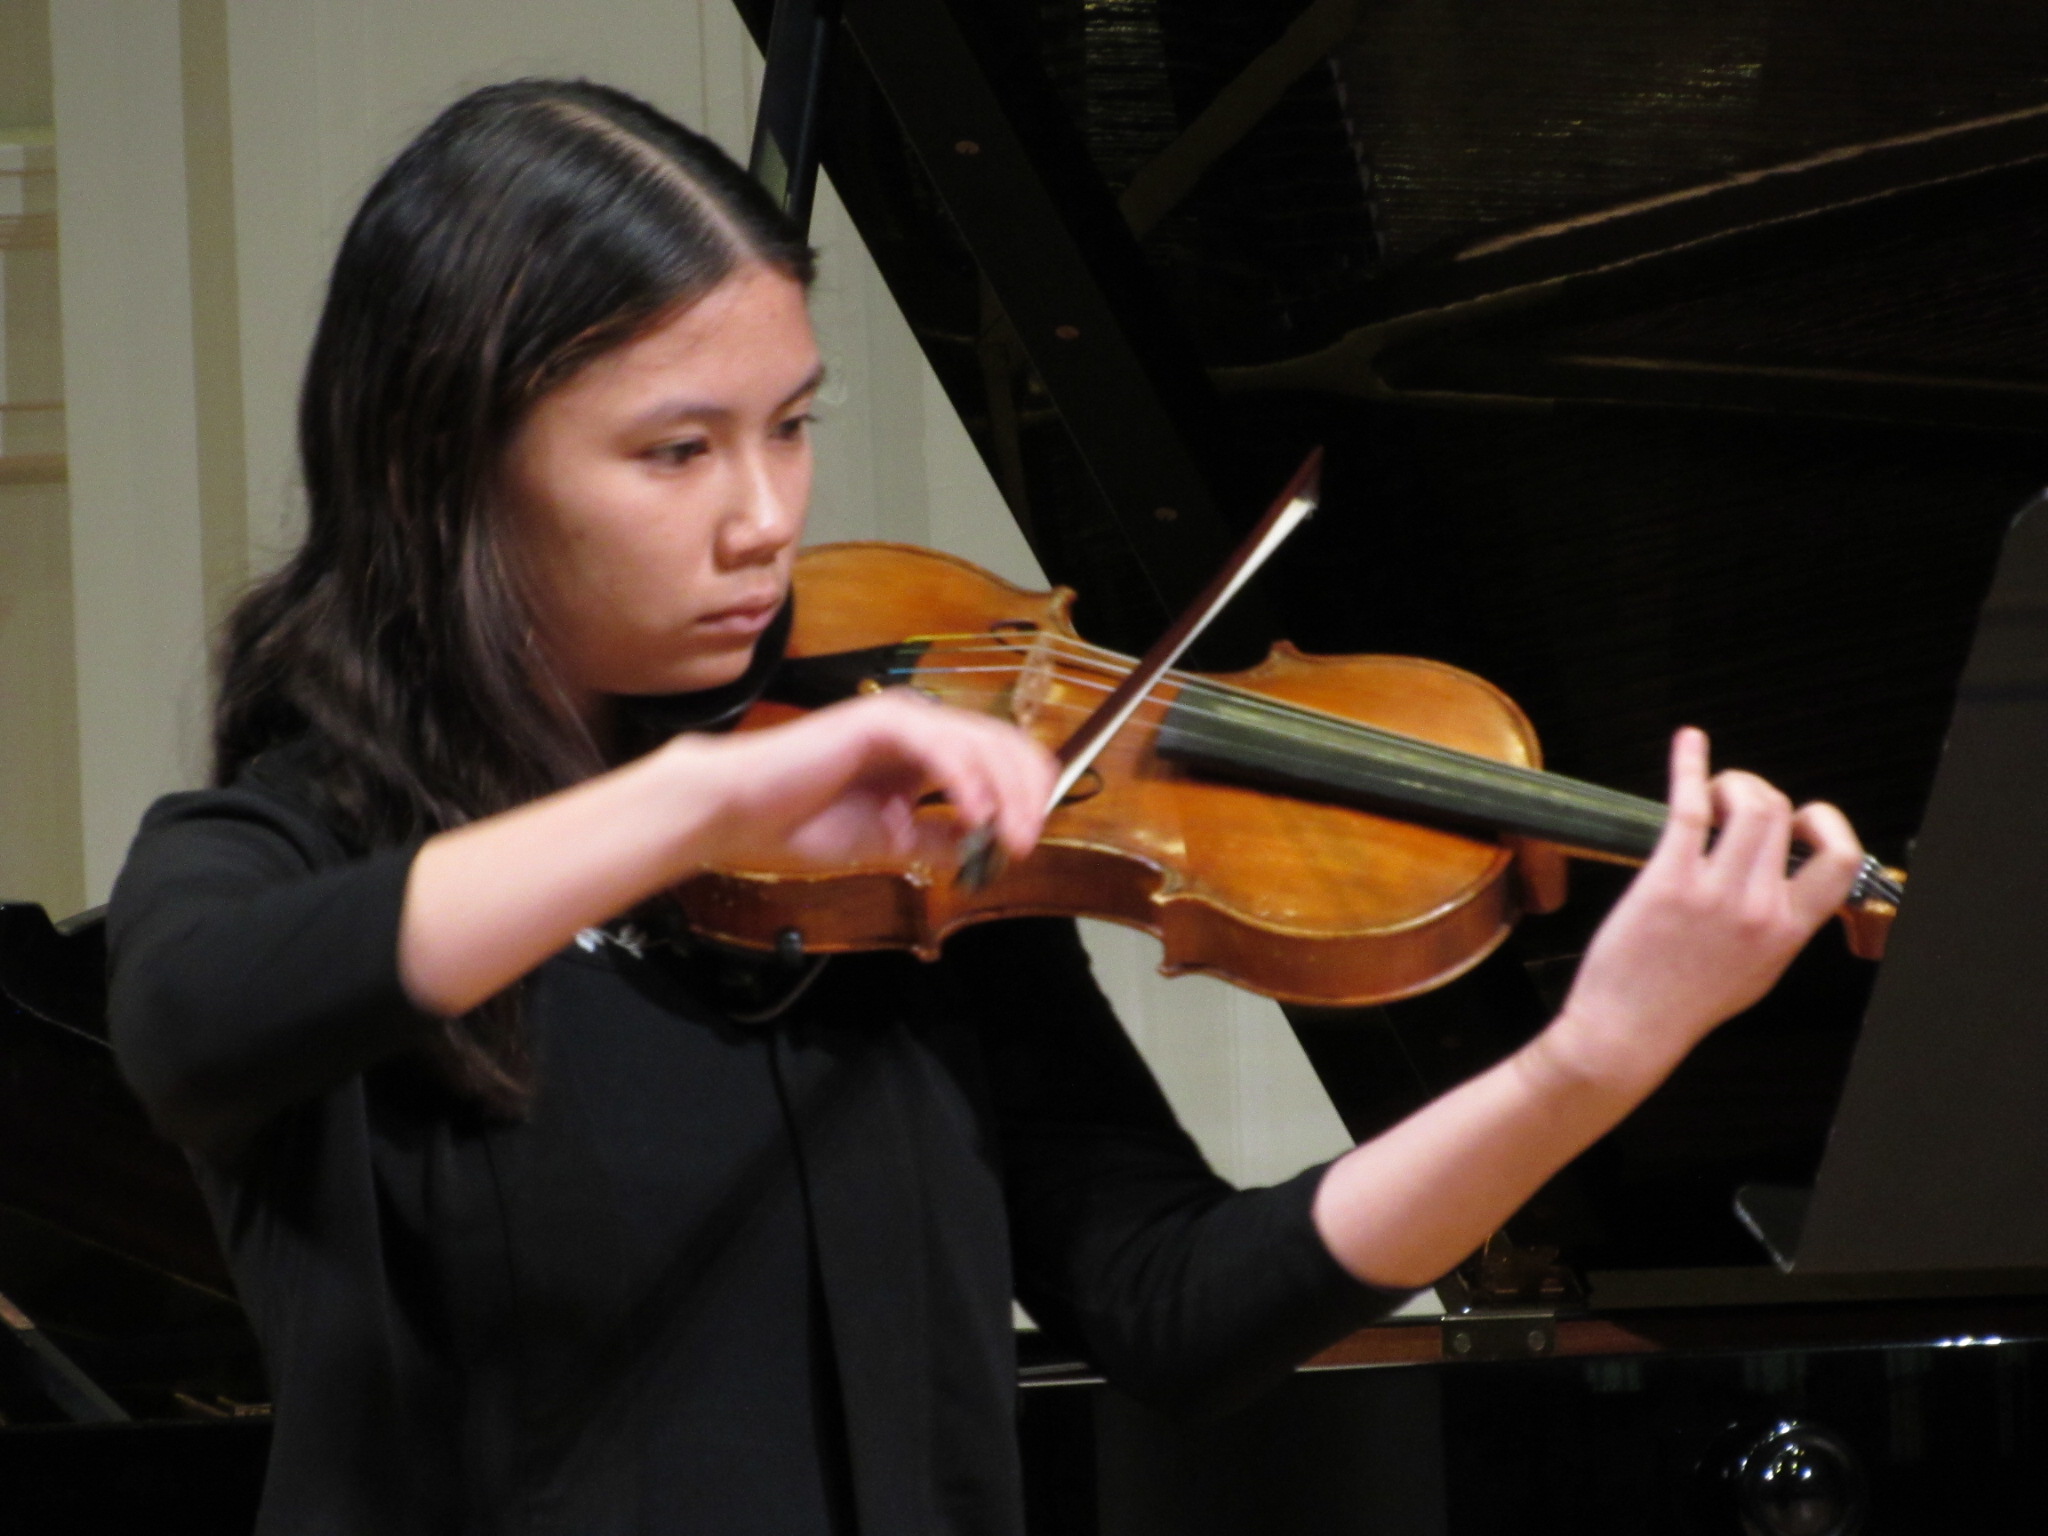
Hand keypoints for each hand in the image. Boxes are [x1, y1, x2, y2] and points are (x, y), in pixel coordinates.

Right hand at [671, 689, 1058, 872]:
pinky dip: (967, 783)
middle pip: (1002, 745)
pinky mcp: (880, 720)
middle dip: (1027, 794)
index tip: (1026, 842)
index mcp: (920, 753)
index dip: (1024, 795)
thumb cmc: (795, 824)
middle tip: (1027, 842)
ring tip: (1009, 837)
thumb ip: (935, 838)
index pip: (996, 758)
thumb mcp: (887, 841)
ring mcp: (900, 718)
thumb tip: (983, 848)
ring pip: (982, 742)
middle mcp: (917, 727)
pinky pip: (943, 748)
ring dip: (1007, 792)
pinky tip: (975, 818)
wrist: (735, 815)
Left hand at [1538, 727, 1863, 1094]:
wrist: (1627, 1033)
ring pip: (1749, 803)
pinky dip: (1689, 764)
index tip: (1801, 817)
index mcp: (1789, 931)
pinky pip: (1688, 806)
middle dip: (1758, 793)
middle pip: (1783, 814)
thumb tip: (1790, 889)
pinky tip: (1688, 743)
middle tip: (1728, 802)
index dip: (1827, 823)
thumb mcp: (1756, 972)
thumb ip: (1780, 927)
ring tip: (1708, 795)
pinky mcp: (1667, 881)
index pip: (1843, 859)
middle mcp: (1760, 908)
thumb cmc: (1683, 1003)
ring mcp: (1715, 893)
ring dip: (1730, 783)